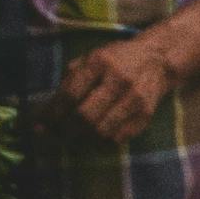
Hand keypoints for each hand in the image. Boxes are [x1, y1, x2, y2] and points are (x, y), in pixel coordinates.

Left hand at [50, 34, 178, 142]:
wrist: (157, 60)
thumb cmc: (116, 59)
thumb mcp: (90, 58)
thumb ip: (70, 80)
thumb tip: (46, 110)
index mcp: (100, 63)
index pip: (70, 94)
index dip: (53, 113)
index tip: (42, 123)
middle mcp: (119, 80)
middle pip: (85, 116)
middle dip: (66, 129)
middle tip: (57, 134)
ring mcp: (135, 99)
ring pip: (101, 131)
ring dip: (84, 137)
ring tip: (76, 135)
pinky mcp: (146, 114)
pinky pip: (118, 137)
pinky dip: (104, 139)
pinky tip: (97, 134)